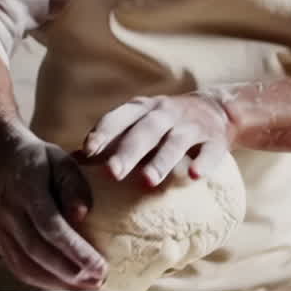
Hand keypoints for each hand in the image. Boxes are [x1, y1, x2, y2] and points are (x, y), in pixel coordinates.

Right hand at [0, 136, 107, 290]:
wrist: (9, 160)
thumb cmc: (45, 162)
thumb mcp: (65, 162)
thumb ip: (75, 186)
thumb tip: (82, 215)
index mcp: (26, 189)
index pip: (50, 226)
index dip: (75, 250)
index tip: (101, 267)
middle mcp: (8, 211)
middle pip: (38, 250)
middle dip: (70, 272)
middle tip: (99, 282)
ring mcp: (0, 228)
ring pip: (26, 265)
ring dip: (58, 282)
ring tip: (87, 286)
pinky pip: (19, 267)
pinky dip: (43, 281)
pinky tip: (65, 284)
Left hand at [82, 93, 233, 186]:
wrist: (219, 109)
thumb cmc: (165, 124)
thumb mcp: (139, 123)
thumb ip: (110, 140)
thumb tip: (71, 160)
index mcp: (142, 109)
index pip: (119, 117)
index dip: (104, 132)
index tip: (88, 150)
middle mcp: (165, 113)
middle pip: (145, 131)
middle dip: (128, 152)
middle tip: (113, 173)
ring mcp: (192, 125)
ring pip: (176, 142)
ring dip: (161, 160)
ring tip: (148, 181)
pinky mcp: (215, 139)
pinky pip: (210, 150)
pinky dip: (204, 162)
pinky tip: (196, 176)